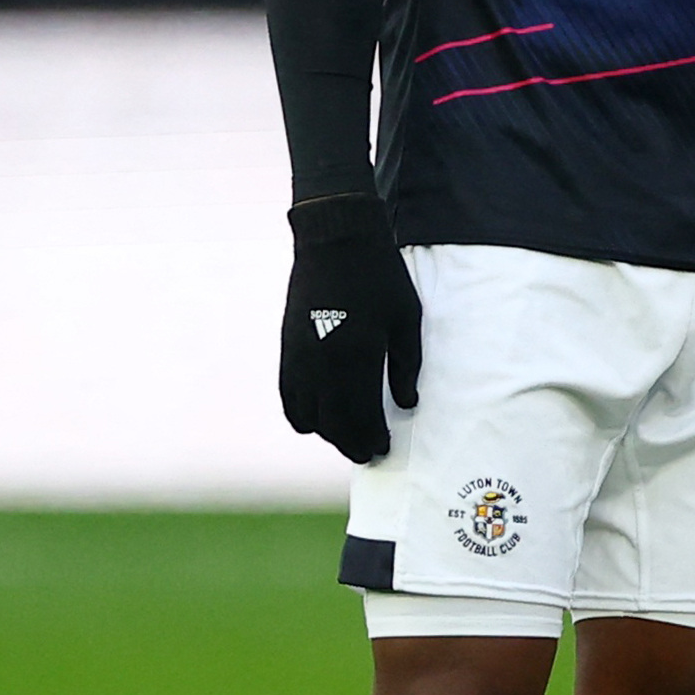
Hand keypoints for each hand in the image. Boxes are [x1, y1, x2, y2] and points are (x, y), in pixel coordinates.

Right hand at [280, 193, 423, 463]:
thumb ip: (406, 365)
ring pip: (306, 414)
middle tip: (368, 454)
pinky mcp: (287, 347)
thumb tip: (407, 404)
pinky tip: (316, 420)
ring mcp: (299, 356)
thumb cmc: (380, 277)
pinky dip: (301, 414)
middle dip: (350, 443)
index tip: (383, 450)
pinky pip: (288, 395)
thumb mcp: (407, 319)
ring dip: (327, 432)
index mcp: (356, 356)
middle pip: (332, 423)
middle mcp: (322, 363)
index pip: (361, 415)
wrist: (336, 240)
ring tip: (348, 437)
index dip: (371, 438)